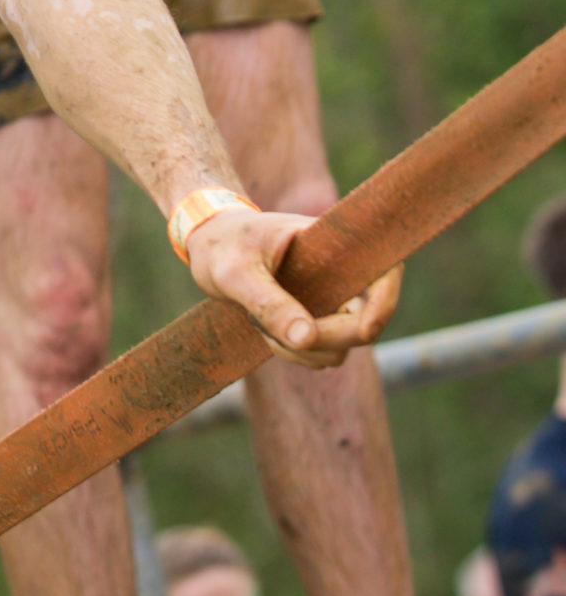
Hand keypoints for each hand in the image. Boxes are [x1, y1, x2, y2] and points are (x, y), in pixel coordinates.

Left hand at [185, 206, 402, 367]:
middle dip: (321, 338)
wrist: (208, 242)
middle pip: (363, 325)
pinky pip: (321, 353)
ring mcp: (333, 299)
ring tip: (258, 319)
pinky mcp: (319, 318)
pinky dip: (294, 352)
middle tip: (267, 327)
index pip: (386, 275)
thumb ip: (269, 304)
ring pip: (341, 347)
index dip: (384, 305)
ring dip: (301, 348)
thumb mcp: (236, 273)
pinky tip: (264, 329)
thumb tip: (307, 339)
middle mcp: (341, 275)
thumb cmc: (221, 245)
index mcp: (333, 247)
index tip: (364, 330)